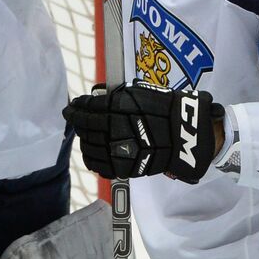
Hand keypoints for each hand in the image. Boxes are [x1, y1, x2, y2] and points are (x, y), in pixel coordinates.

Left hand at [64, 82, 220, 183]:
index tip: (71, 108)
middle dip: (78, 123)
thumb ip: (116, 95)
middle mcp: (113, 129)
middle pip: (85, 127)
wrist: (187, 134)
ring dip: (84, 140)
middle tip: (77, 119)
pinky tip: (93, 152)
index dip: (75, 108)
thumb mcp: (141, 92)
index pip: (86, 109)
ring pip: (88, 146)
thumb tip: (94, 97)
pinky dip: (92, 158)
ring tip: (86, 135)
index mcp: (117, 107)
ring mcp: (117, 150)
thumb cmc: (167, 108)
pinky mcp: (123, 167)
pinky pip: (98, 165)